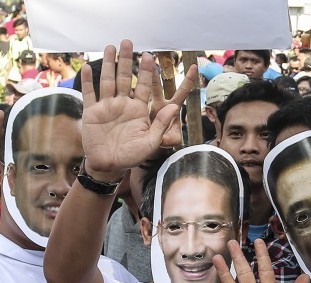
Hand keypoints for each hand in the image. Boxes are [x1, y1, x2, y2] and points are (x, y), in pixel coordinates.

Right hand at [81, 39, 195, 179]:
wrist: (109, 166)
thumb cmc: (132, 156)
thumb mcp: (150, 142)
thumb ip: (161, 124)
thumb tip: (175, 108)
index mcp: (139, 110)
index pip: (145, 87)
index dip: (148, 72)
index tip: (151, 56)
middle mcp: (124, 104)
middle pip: (126, 78)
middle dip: (127, 60)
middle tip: (128, 41)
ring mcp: (107, 106)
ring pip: (108, 80)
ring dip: (109, 64)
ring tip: (110, 46)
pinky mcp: (92, 112)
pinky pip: (90, 93)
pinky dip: (88, 81)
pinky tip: (89, 67)